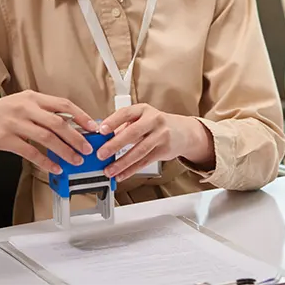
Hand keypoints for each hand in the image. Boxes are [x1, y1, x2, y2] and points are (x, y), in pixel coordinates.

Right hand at [0, 90, 96, 174]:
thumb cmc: (0, 112)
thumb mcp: (22, 103)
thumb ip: (43, 111)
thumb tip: (70, 125)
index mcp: (33, 97)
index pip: (63, 104)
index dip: (81, 116)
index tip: (93, 127)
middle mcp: (25, 107)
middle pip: (58, 123)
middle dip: (76, 137)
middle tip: (88, 149)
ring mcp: (15, 123)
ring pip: (47, 138)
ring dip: (64, 151)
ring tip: (75, 160)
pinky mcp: (5, 139)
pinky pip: (30, 152)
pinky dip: (45, 161)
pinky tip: (54, 167)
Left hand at [94, 104, 214, 181]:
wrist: (183, 132)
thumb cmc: (156, 124)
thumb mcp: (141, 119)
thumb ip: (122, 126)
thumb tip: (101, 138)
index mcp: (143, 109)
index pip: (126, 113)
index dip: (113, 121)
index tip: (101, 130)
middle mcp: (154, 120)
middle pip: (133, 132)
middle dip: (115, 144)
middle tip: (101, 154)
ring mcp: (161, 135)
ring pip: (139, 150)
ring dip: (122, 162)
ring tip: (109, 170)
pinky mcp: (164, 150)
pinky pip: (145, 161)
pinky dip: (131, 170)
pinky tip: (122, 174)